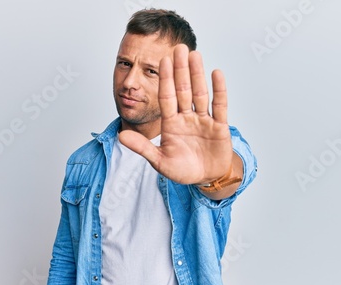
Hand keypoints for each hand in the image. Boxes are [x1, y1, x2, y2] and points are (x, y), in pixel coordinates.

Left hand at [118, 44, 232, 183]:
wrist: (206, 179)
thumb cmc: (182, 170)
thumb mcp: (160, 161)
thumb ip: (143, 148)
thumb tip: (120, 137)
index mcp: (171, 124)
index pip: (166, 97)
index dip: (165, 79)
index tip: (163, 60)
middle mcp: (186, 118)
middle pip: (183, 90)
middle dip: (180, 70)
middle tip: (179, 48)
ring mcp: (203, 120)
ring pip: (200, 93)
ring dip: (198, 75)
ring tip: (195, 54)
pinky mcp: (220, 126)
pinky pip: (219, 105)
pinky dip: (219, 90)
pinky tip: (216, 73)